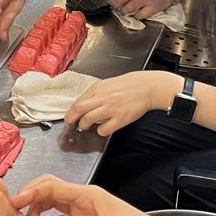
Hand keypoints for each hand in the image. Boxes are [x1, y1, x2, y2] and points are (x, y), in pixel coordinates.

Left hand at [64, 71, 180, 135]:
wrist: (146, 87)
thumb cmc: (127, 85)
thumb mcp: (107, 84)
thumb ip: (94, 94)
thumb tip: (82, 105)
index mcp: (97, 89)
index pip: (77, 102)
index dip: (70, 112)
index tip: (69, 117)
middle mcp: (102, 98)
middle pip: (78, 110)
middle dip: (71, 119)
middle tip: (71, 123)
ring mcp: (111, 109)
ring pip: (88, 120)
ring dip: (84, 125)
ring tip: (86, 126)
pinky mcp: (120, 119)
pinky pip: (104, 129)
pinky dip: (100, 131)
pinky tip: (103, 128)